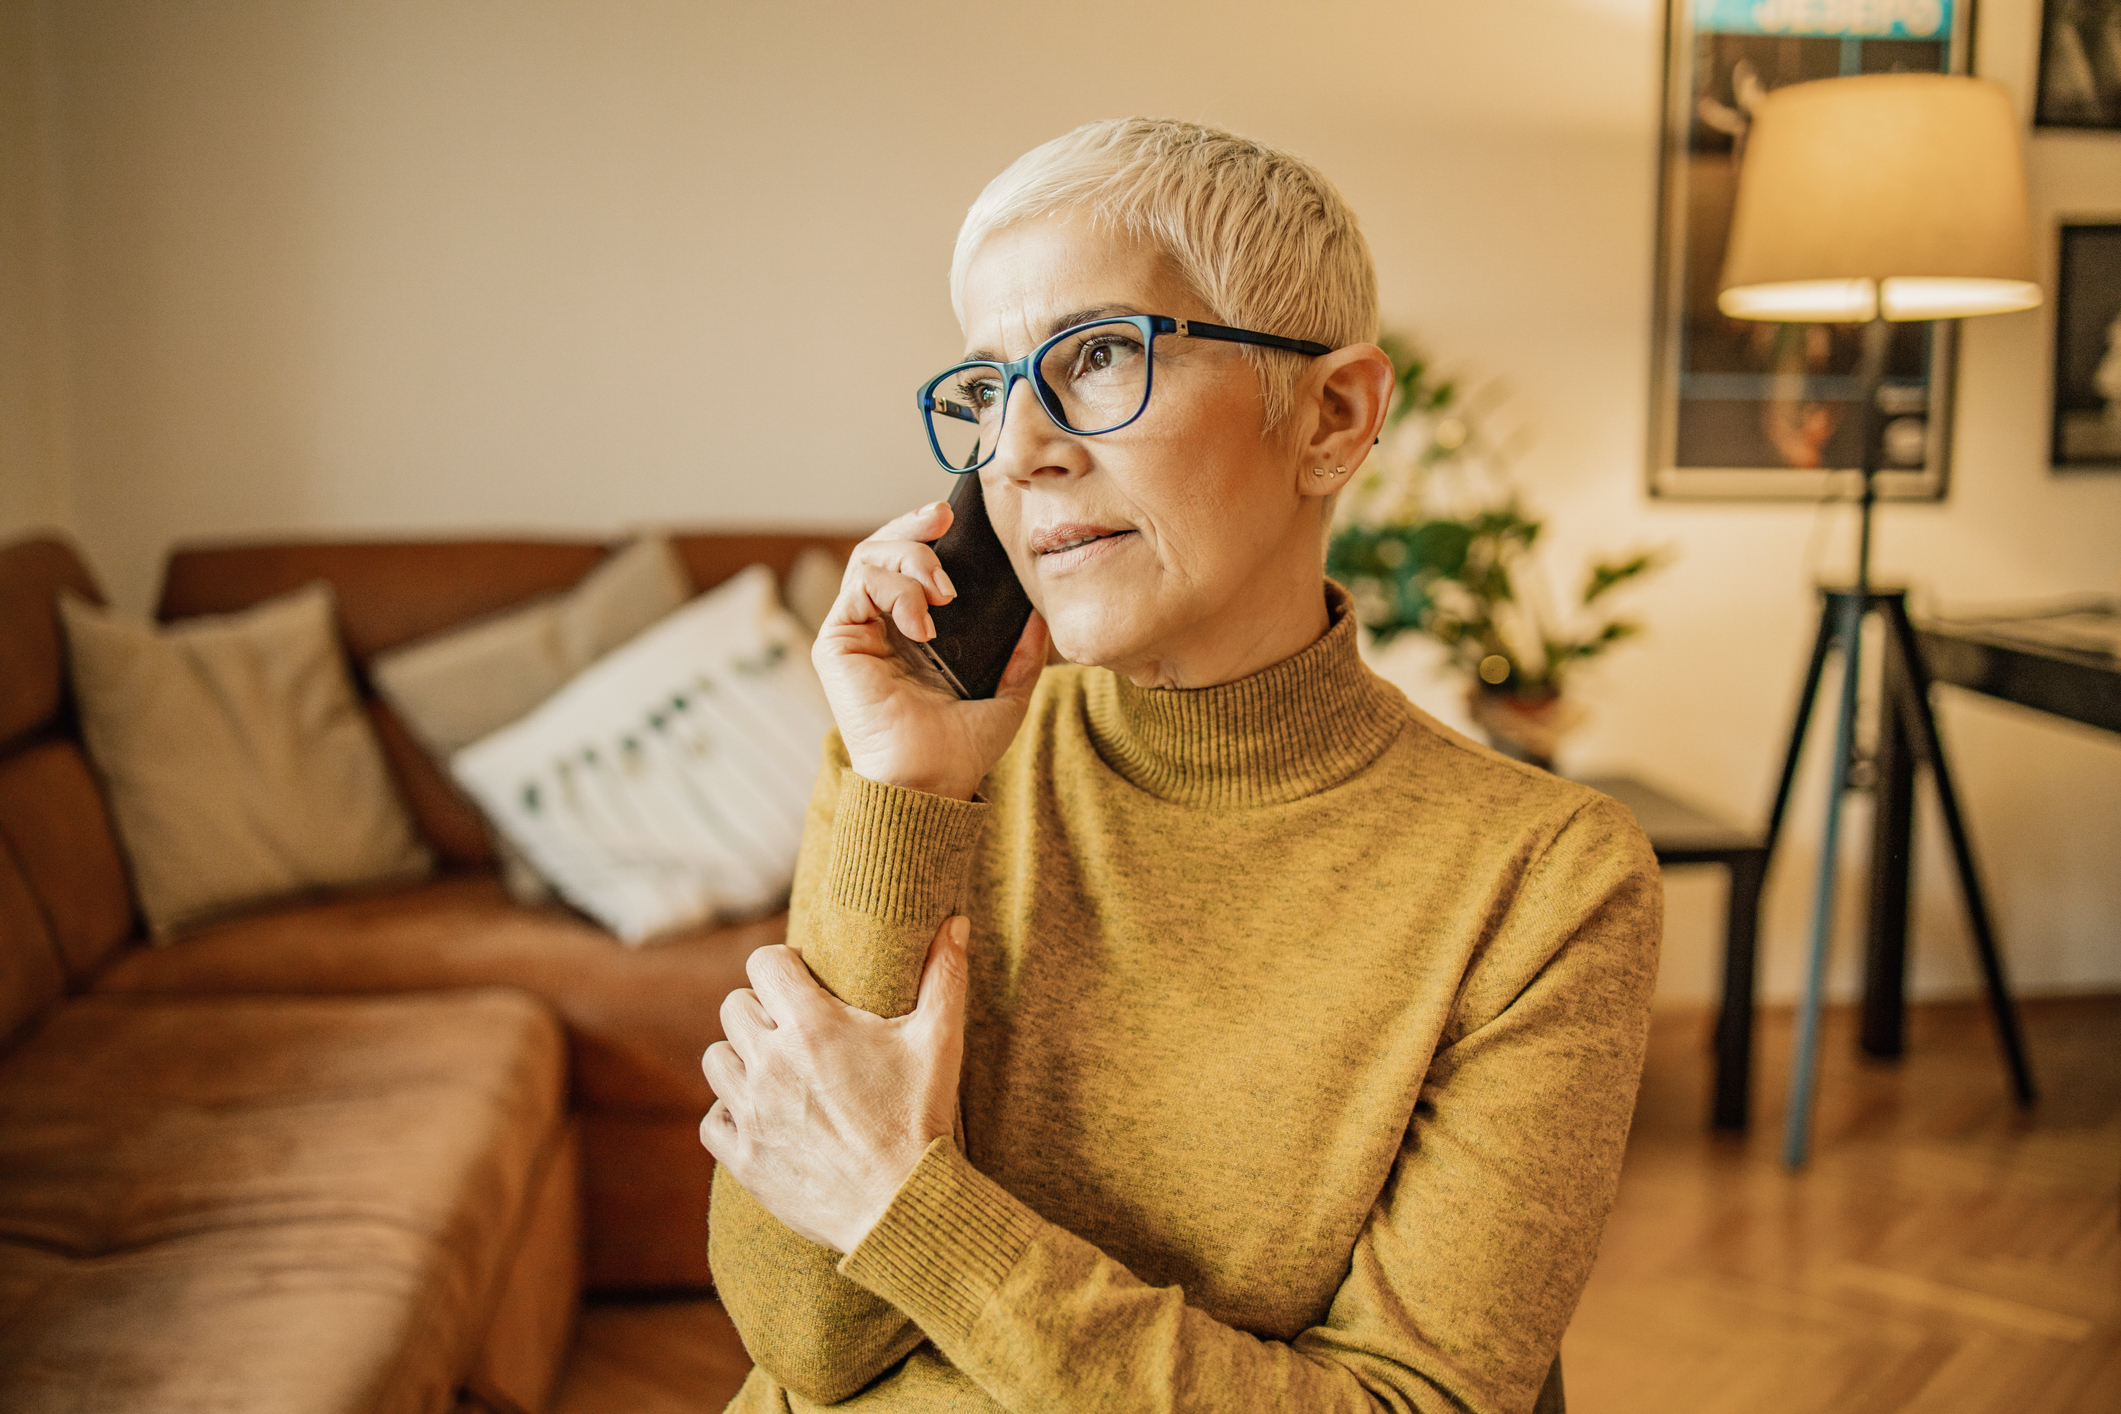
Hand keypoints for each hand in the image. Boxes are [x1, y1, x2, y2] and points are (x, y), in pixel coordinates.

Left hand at [699, 917, 968, 1254]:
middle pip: (734, 1007)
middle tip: (794, 1029)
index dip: (781, 966)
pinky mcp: (743, 1156)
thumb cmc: (921, 1118)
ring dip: (740, 1058)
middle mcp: (771, 1062)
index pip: (763, 964)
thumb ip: (944, 975)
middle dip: (761, 1010)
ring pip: (715, 1059)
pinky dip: (730, 1115)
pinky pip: (712, 1120)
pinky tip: (761, 1116)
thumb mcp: (939, 1041)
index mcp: (812, 1026)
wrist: (902, 1206)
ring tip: (774, 1070)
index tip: (801, 980)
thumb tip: (955, 921)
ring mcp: (752, 1111)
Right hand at [815, 499, 1047, 800]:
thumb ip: (1023, 654)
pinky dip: (896, 590)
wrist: (930, 782)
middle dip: (913, 528)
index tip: (954, 518)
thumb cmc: (961, 749)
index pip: (909, 566)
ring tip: (944, 591)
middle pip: (882, 550)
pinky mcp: (836, 642)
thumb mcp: (1008, 693)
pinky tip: (924, 621)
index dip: (926, 535)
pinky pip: (859, 585)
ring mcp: (855, 633)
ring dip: (910, 559)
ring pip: (867, 558)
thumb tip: (1039, 614)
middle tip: (943, 520)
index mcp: (912, 635)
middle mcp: (879, 628)